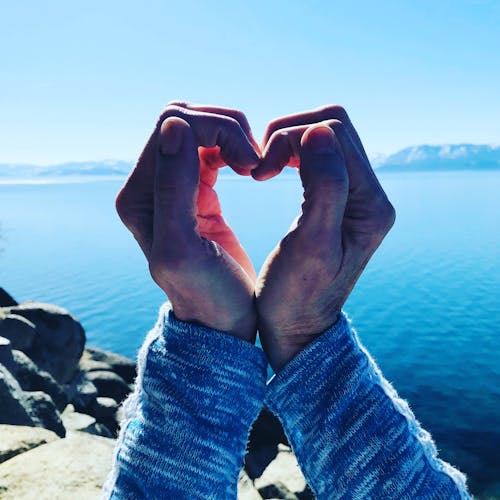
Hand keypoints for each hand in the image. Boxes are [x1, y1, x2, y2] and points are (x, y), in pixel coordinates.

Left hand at [116, 103, 259, 341]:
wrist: (222, 319)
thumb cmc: (208, 296)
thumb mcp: (184, 250)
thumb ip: (174, 189)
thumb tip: (175, 127)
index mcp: (138, 196)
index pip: (172, 126)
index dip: (217, 131)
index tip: (250, 163)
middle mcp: (149, 185)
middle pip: (184, 119)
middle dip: (226, 128)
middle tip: (254, 161)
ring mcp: (173, 184)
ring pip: (198, 127)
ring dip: (232, 136)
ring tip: (254, 166)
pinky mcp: (196, 188)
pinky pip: (211, 146)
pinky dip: (234, 147)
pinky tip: (251, 168)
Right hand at [252, 106, 395, 370]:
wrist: (298, 326)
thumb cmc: (296, 296)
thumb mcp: (309, 245)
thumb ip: (323, 186)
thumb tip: (319, 131)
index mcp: (371, 205)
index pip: (334, 133)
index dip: (290, 138)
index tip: (259, 171)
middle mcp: (370, 194)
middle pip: (332, 126)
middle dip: (289, 134)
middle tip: (259, 166)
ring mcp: (355, 195)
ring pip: (323, 135)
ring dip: (287, 141)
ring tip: (262, 169)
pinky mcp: (337, 198)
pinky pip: (317, 155)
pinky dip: (290, 153)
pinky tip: (271, 170)